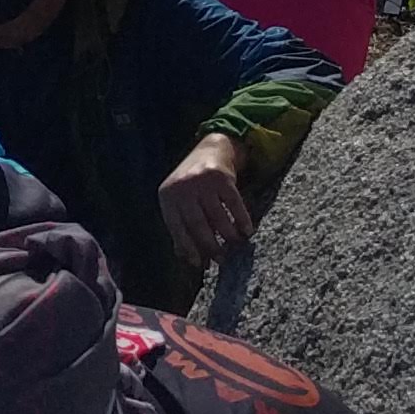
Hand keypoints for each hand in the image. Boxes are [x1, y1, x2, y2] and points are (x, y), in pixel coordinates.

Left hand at [160, 135, 254, 266]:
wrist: (210, 149)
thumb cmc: (192, 183)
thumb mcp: (179, 200)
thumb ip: (180, 225)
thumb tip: (186, 257)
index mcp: (167, 196)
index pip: (177, 228)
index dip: (189, 248)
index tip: (201, 265)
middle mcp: (182, 188)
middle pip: (197, 224)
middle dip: (211, 246)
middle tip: (221, 260)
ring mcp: (201, 181)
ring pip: (217, 217)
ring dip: (228, 235)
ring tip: (235, 245)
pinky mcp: (221, 177)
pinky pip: (234, 205)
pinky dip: (242, 220)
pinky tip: (247, 231)